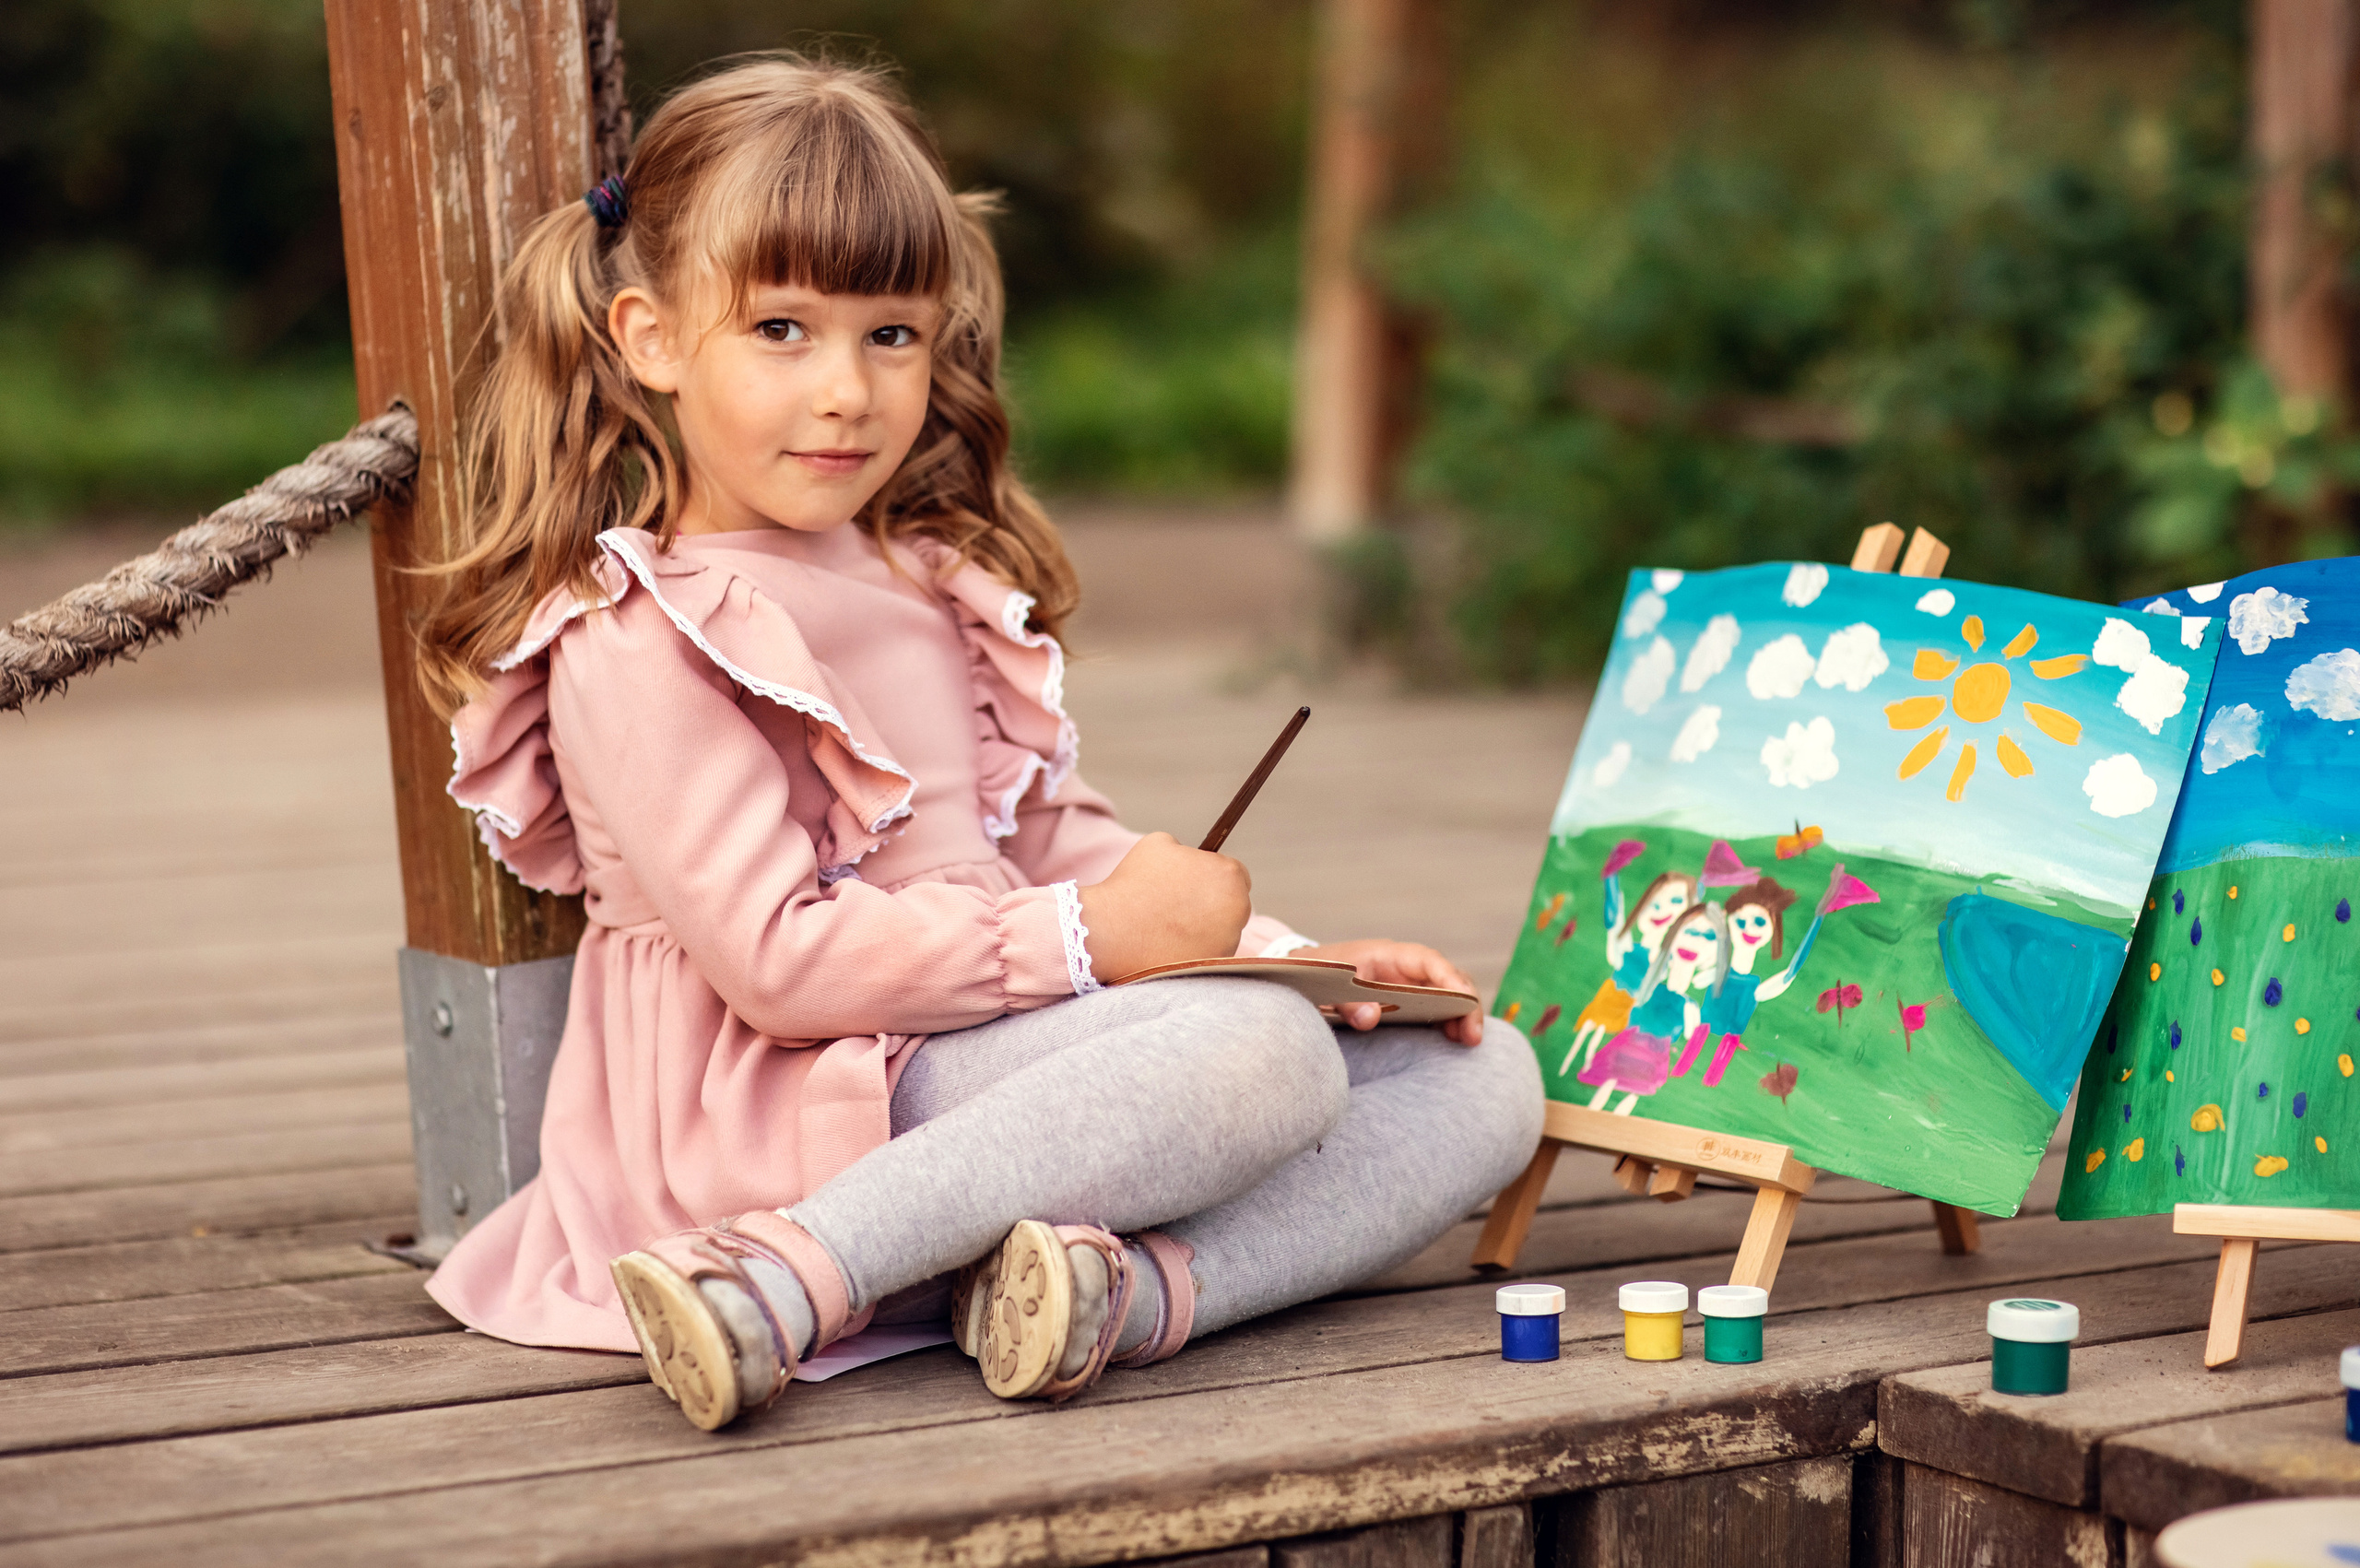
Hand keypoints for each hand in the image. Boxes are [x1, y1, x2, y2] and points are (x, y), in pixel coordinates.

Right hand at [1076, 832, 1251, 981]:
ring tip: (1172, 926)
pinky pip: (1212, 954)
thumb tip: (1192, 858)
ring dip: (1207, 929)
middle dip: (1214, 904)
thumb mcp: (1159, 845)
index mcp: (1228, 874)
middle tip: (1182, 907)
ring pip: (1225, 932)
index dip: (1215, 878)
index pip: (1237, 874)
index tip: (1199, 885)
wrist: (1111, 931)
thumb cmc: (1133, 884)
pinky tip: (1172, 945)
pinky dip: (1197, 951)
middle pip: (1235, 904)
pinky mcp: (1214, 966)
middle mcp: (1238, 908)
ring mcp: (1229, 940)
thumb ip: (1186, 849)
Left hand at [1300, 938, 1484, 1045]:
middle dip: (1466, 1003)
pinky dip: (1451, 1021)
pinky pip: (1439, 1007)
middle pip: (1450, 978)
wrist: (1308, 973)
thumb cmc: (1320, 973)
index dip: (1450, 979)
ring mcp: (1411, 984)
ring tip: (1469, 1041)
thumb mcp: (1326, 985)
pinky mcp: (1410, 1000)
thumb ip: (1346, 1002)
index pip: (1429, 961)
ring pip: (1450, 993)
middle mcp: (1407, 967)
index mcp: (1389, 955)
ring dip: (1463, 1014)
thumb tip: (1371, 1018)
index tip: (1464, 1000)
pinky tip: (1457, 1040)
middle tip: (1472, 1035)